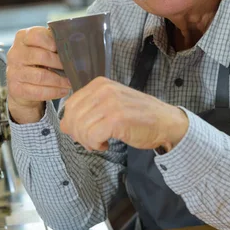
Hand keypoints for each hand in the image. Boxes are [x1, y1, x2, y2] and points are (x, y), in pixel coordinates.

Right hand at [7, 27, 71, 123]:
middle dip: (60, 63)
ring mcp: (13, 72)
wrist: (22, 83)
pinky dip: (54, 92)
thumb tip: (75, 45)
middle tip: (73, 68)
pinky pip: (38, 91)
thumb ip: (54, 42)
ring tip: (70, 82)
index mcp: (22, 38)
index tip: (63, 48)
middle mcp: (14, 53)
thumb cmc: (38, 60)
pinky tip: (63, 90)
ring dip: (59, 80)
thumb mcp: (43, 47)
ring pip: (41, 76)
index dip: (51, 41)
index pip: (36, 35)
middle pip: (41, 56)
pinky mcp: (16, 88)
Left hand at [59, 77, 188, 151]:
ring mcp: (110, 103)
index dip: (72, 124)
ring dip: (87, 142)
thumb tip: (64, 125)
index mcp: (99, 84)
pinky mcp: (116, 119)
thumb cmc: (138, 116)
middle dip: (78, 135)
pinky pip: (92, 136)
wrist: (165, 122)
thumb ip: (88, 109)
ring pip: (81, 128)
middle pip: (72, 118)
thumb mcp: (110, 104)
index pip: (70, 105)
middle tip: (92, 141)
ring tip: (100, 143)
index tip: (85, 132)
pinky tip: (106, 144)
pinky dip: (96, 145)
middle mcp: (103, 90)